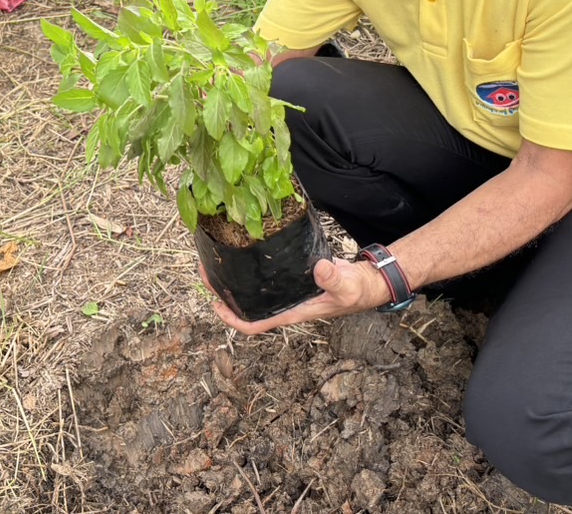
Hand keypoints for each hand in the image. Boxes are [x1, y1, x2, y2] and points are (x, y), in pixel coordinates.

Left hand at [200, 257, 388, 334]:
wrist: (366, 282)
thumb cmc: (356, 291)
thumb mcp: (346, 286)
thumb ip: (333, 279)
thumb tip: (319, 269)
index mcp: (292, 312)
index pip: (255, 323)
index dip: (233, 319)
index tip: (215, 304)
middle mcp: (284, 303)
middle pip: (246, 305)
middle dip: (223, 292)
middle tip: (205, 270)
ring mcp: (286, 292)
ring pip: (252, 290)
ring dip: (233, 278)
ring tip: (215, 258)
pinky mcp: (291, 277)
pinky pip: (264, 276)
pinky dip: (250, 266)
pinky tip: (242, 249)